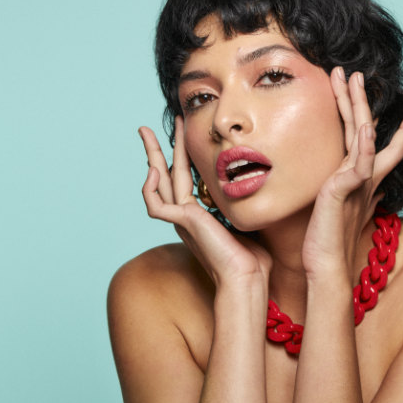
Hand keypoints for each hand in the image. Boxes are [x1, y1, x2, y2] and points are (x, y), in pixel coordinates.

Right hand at [139, 118, 271, 285]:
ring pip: (157, 181)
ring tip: (145, 131)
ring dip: (150, 155)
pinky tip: (154, 170)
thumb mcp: (248, 218)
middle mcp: (185, 215)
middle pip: (164, 174)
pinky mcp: (182, 222)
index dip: (179, 155)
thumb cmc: (252, 257)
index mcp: (198, 214)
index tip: (182, 133)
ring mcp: (182, 219)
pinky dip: (149, 188)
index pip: (182, 178)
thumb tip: (257, 181)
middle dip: (156, 149)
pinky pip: (155, 204)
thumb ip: (243, 201)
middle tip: (147, 127)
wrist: (247, 275)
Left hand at [301, 68, 402, 279]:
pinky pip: (359, 162)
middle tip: (358, 73)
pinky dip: (365, 144)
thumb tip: (364, 190)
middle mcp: (363, 177)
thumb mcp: (340, 210)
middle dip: (362, 100)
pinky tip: (366, 126)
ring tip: (353, 78)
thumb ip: (351, 194)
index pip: (380, 146)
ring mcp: (357, 182)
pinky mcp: (347, 191)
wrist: (326, 265)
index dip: (398, 129)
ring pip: (361, 135)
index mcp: (361, 179)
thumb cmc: (328, 241)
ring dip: (358, 105)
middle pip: (366, 129)